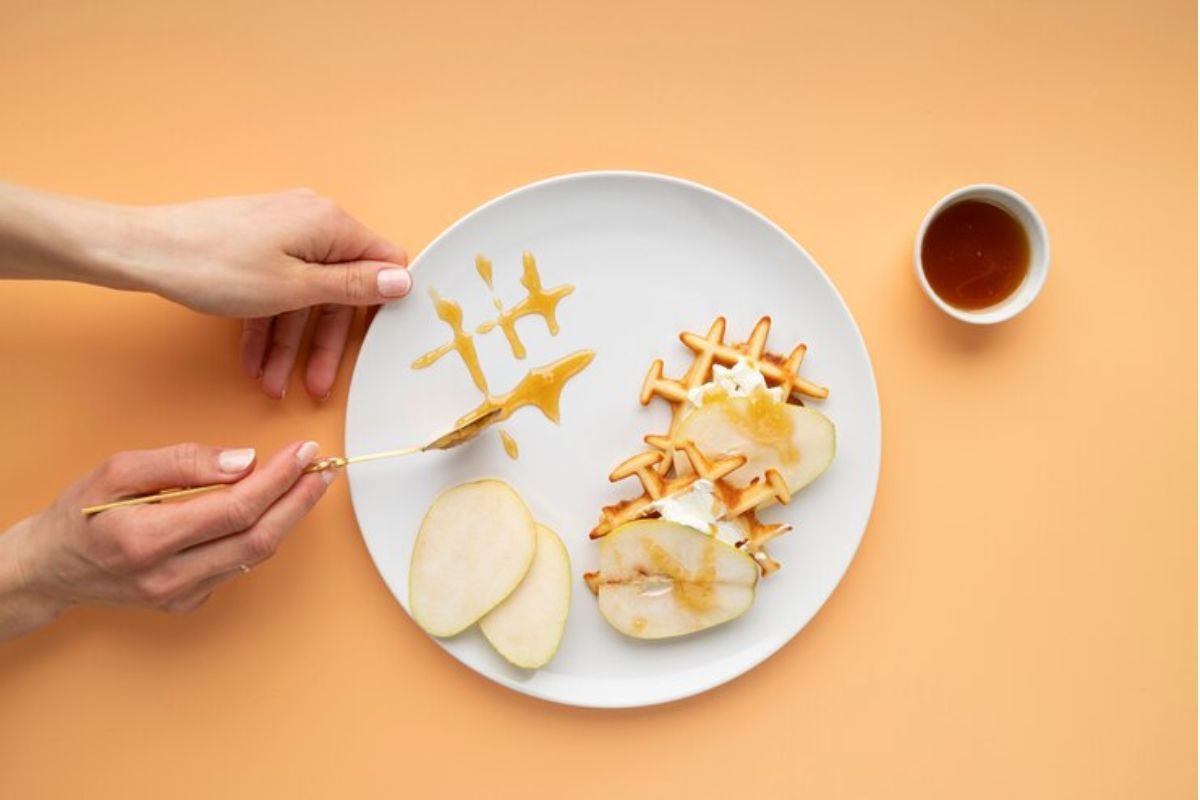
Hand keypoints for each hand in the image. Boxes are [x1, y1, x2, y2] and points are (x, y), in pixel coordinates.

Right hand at [0, 441, 330, 640]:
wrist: (49, 570)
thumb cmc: (80, 515)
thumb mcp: (119, 470)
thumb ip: (183, 462)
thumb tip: (244, 460)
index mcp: (147, 539)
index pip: (235, 508)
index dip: (278, 479)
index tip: (304, 452)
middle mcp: (169, 577)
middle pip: (257, 537)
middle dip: (298, 499)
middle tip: (322, 469)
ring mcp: (180, 596)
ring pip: (254, 554)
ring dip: (287, 517)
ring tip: (306, 482)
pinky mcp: (188, 603)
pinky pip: (237, 565)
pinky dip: (258, 534)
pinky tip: (267, 509)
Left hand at [134, 189, 411, 399]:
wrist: (142, 250)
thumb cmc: (215, 265)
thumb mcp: (295, 288)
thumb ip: (354, 288)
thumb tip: (404, 280)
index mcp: (331, 224)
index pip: (384, 262)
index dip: (384, 304)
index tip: (376, 343)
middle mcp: (312, 222)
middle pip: (338, 289)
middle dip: (323, 343)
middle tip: (316, 384)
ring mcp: (282, 232)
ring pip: (302, 296)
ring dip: (290, 343)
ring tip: (274, 383)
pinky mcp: (256, 244)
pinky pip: (276, 289)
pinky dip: (268, 325)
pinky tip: (255, 362)